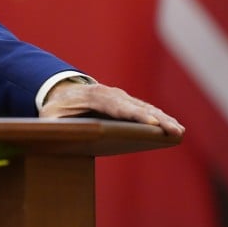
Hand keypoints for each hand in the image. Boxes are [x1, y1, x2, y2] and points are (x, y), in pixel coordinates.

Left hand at [39, 79, 184, 136]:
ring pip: (145, 107)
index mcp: (94, 97)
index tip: (152, 123)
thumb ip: (50, 125)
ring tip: (180, 131)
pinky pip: (145, 109)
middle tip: (175, 130)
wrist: (60, 91)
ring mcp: (121, 97)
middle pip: (137, 107)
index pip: (118, 107)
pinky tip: (174, 128)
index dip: (135, 115)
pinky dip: (160, 117)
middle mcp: (111, 94)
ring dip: (163, 118)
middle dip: (157, 118)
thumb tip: (51, 134)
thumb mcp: (48, 117)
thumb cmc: (55, 109)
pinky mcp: (126, 102)